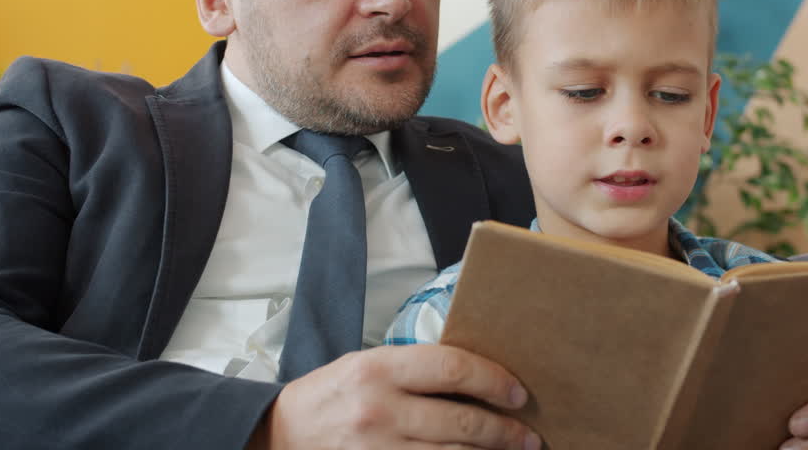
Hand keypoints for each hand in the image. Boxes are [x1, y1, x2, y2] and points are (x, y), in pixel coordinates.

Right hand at [251, 344, 541, 449]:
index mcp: (377, 369)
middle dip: (505, 431)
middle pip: (462, 422)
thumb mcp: (365, 365)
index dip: (493, 380)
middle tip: (528, 436)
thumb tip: (475, 377)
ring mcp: (378, 449)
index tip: (516, 392)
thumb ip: (413, 369)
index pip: (451, 368)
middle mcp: (379, 410)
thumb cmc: (329, 398)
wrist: (279, 436)